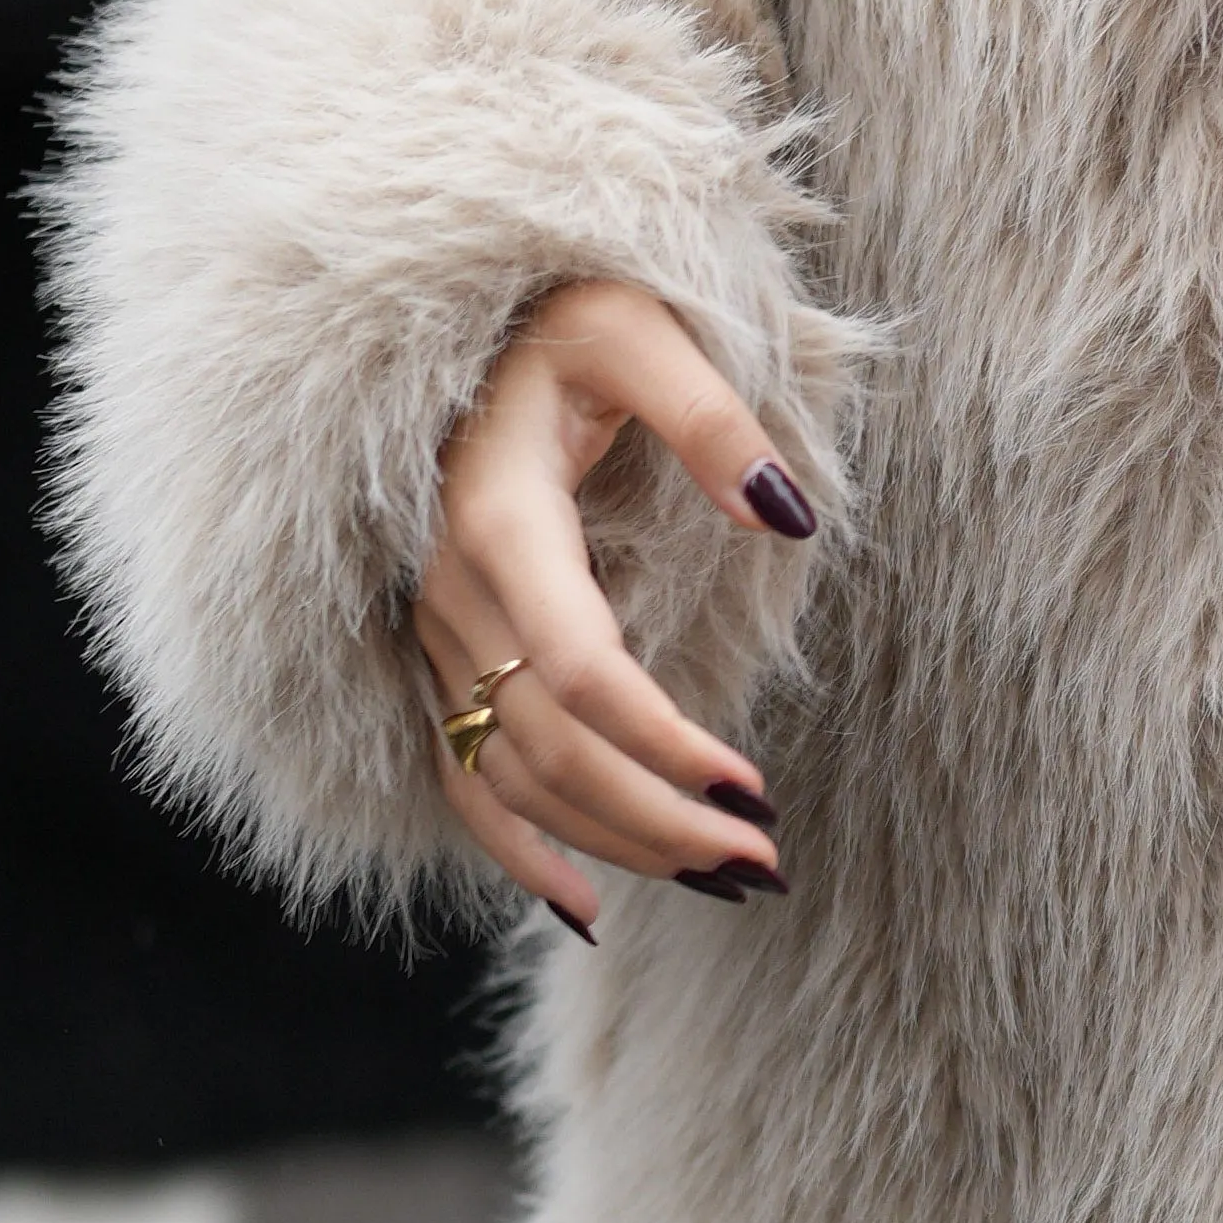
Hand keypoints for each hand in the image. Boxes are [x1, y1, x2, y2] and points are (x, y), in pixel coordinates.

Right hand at [410, 279, 815, 939]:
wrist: (462, 320)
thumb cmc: (566, 317)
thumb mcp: (644, 333)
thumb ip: (714, 420)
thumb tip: (789, 511)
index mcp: (499, 516)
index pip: (579, 668)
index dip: (663, 743)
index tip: (752, 789)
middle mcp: (449, 588)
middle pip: (548, 744)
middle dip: (657, 816)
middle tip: (764, 860)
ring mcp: (433, 630)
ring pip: (509, 774)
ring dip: (612, 840)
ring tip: (720, 877)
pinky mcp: (436, 654)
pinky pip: (460, 774)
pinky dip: (515, 849)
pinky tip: (585, 904)